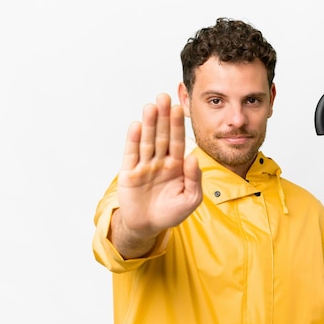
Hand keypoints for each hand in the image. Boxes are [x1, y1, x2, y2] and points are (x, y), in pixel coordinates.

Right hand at [111, 93, 201, 257]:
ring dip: (148, 124)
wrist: (147, 227)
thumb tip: (192, 158)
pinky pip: (132, 154)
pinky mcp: (129, 173)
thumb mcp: (190, 199)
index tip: (179, 108)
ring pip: (147, 141)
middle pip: (162, 135)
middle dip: (163, 117)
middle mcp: (160, 161)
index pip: (178, 142)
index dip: (178, 126)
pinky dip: (133, 140)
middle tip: (164, 97)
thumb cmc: (171, 213)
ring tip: (151, 106)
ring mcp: (144, 165)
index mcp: (177, 166)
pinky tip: (136, 125)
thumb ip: (194, 179)